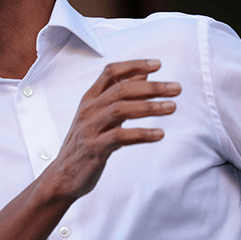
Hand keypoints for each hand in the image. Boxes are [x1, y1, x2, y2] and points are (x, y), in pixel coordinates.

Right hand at [46, 59, 180, 199]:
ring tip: (172, 107)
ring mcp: (90, 128)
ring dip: (150, 107)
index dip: (134, 65)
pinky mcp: (95, 148)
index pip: (111, 72)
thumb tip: (144, 74)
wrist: (64, 175)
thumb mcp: (100, 113)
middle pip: (121, 90)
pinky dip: (142, 134)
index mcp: (90, 97)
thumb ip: (120, 94)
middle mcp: (89, 109)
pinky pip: (120, 137)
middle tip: (176, 88)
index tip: (157, 65)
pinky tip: (159, 134)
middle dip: (152, 87)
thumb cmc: (86, 141)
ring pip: (121, 110)